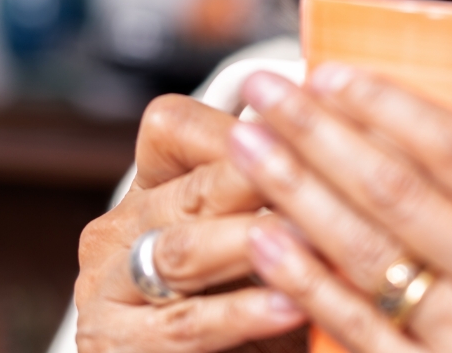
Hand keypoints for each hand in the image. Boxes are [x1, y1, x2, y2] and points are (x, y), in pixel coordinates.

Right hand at [75, 94, 306, 352]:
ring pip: (183, 253)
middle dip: (260, 179)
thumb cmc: (246, 304)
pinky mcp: (115, 346)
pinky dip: (244, 313)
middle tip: (322, 172)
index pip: (173, 128)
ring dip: (254, 242)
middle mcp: (118, 232)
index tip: (303, 122)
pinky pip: (185, 323)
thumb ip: (279, 192)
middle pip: (190, 190)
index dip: (237, 125)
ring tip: (314, 236)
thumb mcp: (260, 242)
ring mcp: (107, 291)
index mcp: (150, 190)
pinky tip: (292, 305)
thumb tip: (344, 128)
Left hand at [228, 66, 451, 352]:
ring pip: (368, 257)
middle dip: (319, 133)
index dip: (390, 107)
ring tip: (246, 145)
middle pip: (398, 195)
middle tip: (266, 87)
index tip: (336, 71)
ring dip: (296, 194)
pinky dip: (307, 285)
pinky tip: (268, 239)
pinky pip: (361, 332)